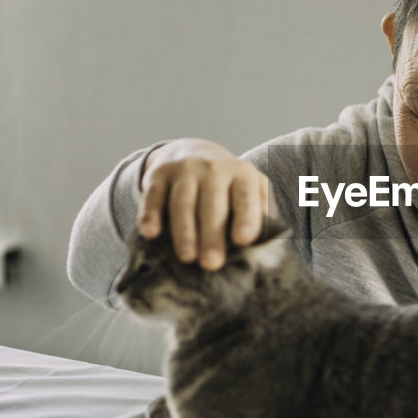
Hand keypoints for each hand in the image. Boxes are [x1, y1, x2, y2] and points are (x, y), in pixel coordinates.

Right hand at [138, 138, 271, 270]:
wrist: (192, 153)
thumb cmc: (228, 186)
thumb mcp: (251, 190)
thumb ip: (261, 213)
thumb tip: (267, 244)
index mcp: (242, 174)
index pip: (246, 196)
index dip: (246, 216)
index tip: (244, 241)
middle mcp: (214, 167)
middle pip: (213, 203)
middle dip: (212, 234)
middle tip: (212, 264)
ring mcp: (184, 169)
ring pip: (183, 201)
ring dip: (184, 230)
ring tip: (187, 257)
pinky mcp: (158, 175)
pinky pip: (153, 195)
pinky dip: (150, 214)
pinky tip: (151, 234)